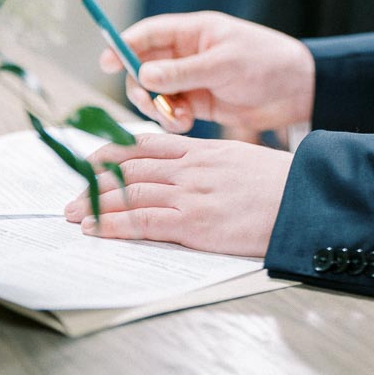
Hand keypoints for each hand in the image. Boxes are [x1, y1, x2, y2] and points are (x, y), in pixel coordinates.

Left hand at [64, 130, 292, 256]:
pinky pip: (144, 221)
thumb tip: (188, 168)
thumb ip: (209, 162)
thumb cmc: (278, 184)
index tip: (92, 160)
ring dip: (95, 202)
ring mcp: (191, 193)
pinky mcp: (195, 222)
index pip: (147, 146)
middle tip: (70, 190)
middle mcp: (191, 167)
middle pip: (131, 169)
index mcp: (202, 150)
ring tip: (72, 211)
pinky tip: (95, 228)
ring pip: (131, 193)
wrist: (303, 198)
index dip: (114, 152)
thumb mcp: (240, 159)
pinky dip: (114, 224)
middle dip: (95, 180)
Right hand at [100, 11, 314, 134]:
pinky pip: (171, 111)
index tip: (106, 62)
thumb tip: (143, 73)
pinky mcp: (199, 102)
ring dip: (157, 107)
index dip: (123, 45)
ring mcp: (192, 78)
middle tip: (150, 102)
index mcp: (194, 31)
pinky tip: (187, 124)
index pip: (148, 34)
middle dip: (141, 86)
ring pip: (155, 92)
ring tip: (178, 118)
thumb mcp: (224, 64)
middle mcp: (188, 53)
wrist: (298, 90)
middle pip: (144, 67)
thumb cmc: (266, 63)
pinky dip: (171, 120)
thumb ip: (183, 71)